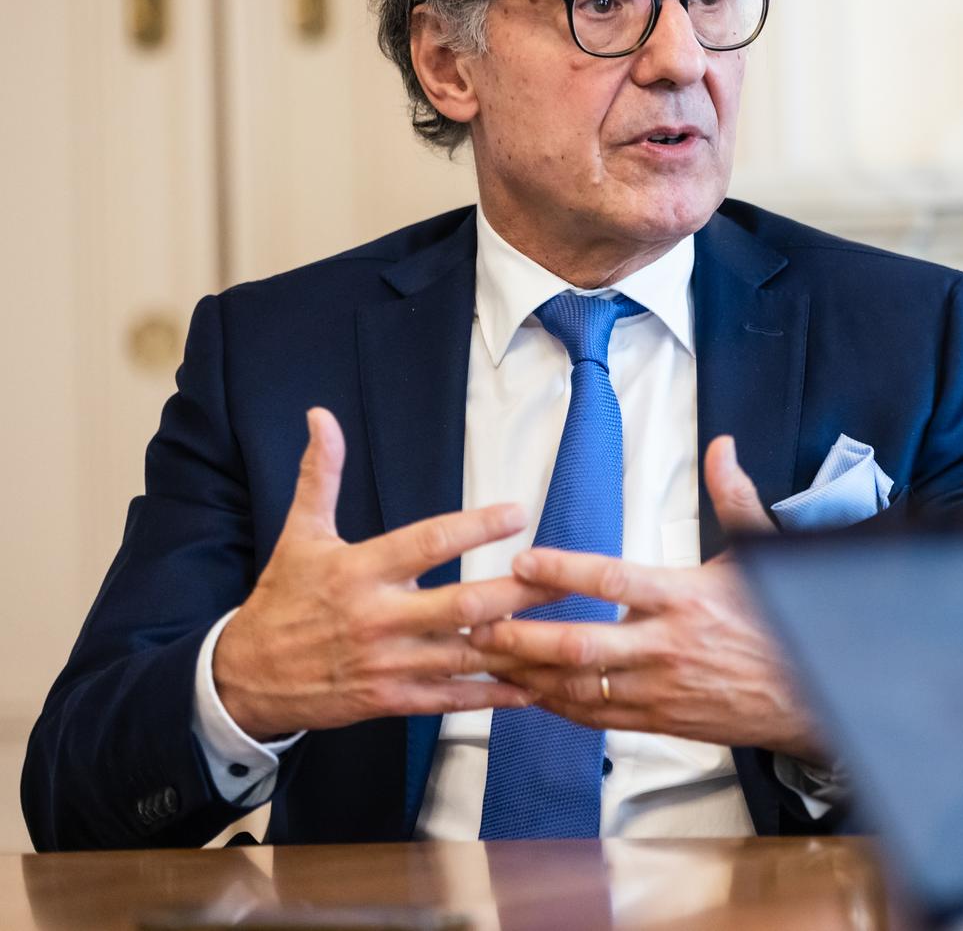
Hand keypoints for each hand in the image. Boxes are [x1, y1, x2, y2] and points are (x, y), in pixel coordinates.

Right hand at [212, 409, 559, 739]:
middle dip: (518, 592)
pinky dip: (492, 695)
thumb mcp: (299, 535)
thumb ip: (320, 477)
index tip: (519, 512)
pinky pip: (449, 698)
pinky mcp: (389, 700)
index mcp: (360, 571)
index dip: (475, 528)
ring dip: (516, 645)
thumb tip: (322, 417)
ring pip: (464, 653)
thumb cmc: (282, 600)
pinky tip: (531, 688)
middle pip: (462, 603)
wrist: (243, 677)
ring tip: (565, 631)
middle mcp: (378, 617)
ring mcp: (386, 662)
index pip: (427, 542)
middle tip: (564, 575)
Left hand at [472, 436, 821, 759]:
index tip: (523, 560)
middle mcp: (666, 646)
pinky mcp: (656, 720)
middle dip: (520, 635)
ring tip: (483, 658)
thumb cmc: (780, 620)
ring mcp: (658, 689)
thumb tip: (723, 447)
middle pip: (578, 644)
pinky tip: (526, 693)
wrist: (810, 694)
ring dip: (525, 673)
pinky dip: (554, 705)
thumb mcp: (760, 555)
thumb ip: (733, 498)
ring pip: (576, 686)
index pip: (613, 580)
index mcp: (685, 598)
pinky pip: (594, 716)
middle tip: (477, 621)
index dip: (563, 571)